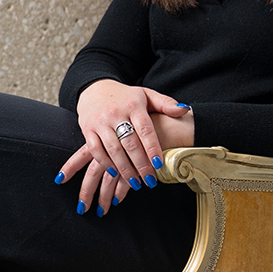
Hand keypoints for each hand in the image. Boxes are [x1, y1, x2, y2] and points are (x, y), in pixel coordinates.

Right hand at [55, 81, 194, 214]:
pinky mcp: (87, 129)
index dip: (153, 148)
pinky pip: (96, 150)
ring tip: (135, 183)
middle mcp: (116, 113)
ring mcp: (100, 122)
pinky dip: (105, 163)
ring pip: (113, 150)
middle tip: (150, 181)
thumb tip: (184, 111)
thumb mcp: (146, 95)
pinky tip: (115, 174)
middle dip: (141, 165)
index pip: (145, 130)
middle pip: (130, 143)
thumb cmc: (125, 96)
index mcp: (134, 105)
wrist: (94, 88)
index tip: (159, 165)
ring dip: (124, 169)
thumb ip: (165, 104)